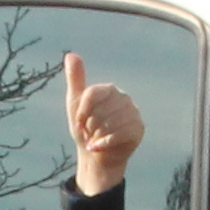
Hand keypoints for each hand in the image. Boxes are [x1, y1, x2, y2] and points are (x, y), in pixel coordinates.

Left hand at [66, 53, 144, 195]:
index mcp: (109, 89)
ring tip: (96, 138)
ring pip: (109, 123)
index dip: (82, 111)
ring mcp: (133, 113)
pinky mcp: (139, 129)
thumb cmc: (86, 128)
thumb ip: (75, 79)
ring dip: (97, 135)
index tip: (78, 123)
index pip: (92, 93)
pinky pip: (119, 134)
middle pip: (100, 111)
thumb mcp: (76, 103)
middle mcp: (124, 98)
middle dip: (90, 126)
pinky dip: (104, 143)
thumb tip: (70, 54)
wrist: (96, 155)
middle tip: (91, 132)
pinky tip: (98, 146)